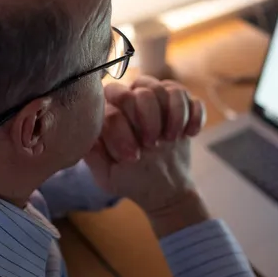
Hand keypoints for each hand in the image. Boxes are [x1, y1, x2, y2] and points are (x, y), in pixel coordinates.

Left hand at [85, 77, 207, 232]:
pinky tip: (189, 134)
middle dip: (149, 116)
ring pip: (166, 87)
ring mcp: (159, 102)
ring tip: (171, 139)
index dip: (123, 129)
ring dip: (173, 115)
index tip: (132, 156)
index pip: (113, 106)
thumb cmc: (130, 181)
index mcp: (112, 115)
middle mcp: (133, 102)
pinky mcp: (183, 107)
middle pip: (141, 88)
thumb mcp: (108, 176)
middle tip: (152, 143)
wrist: (163, 189)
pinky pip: (190, 97)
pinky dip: (193, 115)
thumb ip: (94, 155)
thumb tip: (84, 134)